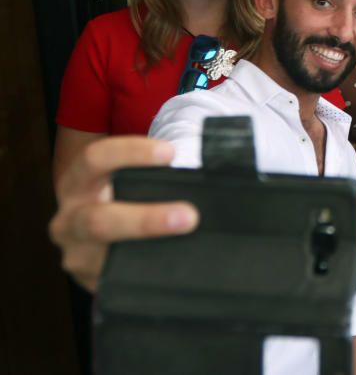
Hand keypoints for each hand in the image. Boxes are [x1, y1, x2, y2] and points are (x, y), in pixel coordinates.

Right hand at [48, 136, 198, 291]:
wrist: (91, 241)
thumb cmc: (118, 200)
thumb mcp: (119, 182)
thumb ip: (148, 176)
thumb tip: (205, 173)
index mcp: (77, 184)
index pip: (94, 159)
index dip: (130, 152)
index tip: (170, 153)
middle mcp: (69, 220)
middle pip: (98, 221)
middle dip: (145, 219)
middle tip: (190, 216)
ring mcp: (78, 256)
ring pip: (107, 258)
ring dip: (150, 252)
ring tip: (187, 243)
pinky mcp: (90, 282)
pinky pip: (117, 281)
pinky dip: (149, 275)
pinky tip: (176, 271)